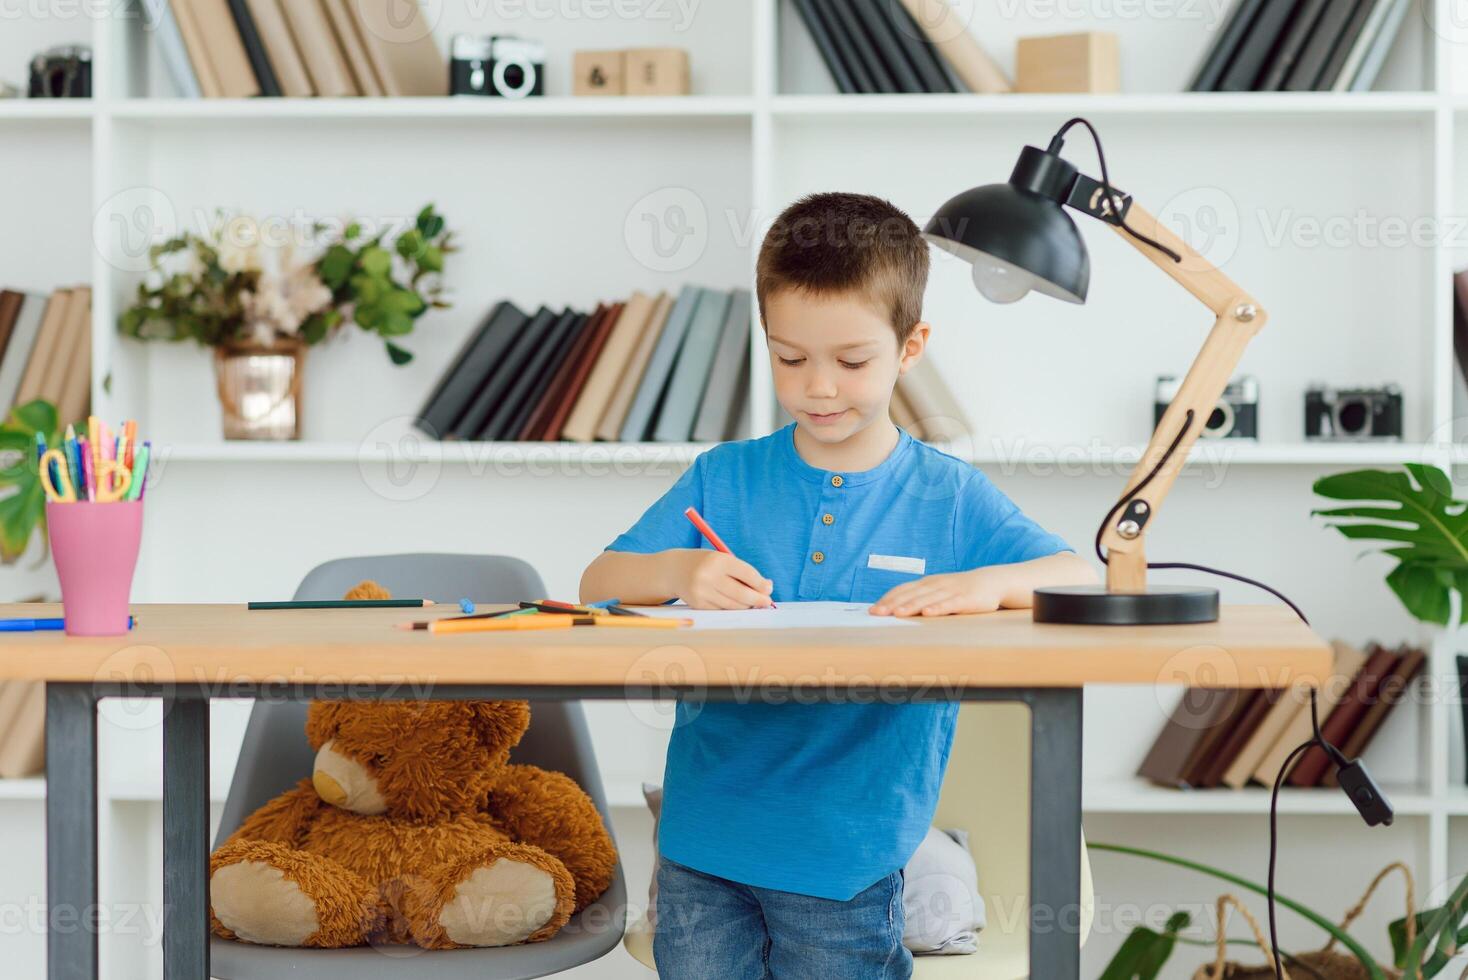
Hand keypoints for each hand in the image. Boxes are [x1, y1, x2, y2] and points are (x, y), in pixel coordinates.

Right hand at [668, 549, 774, 609]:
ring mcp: (702, 592)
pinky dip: (731, 608)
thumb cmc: (706, 564)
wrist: (674, 570)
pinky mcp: (697, 604)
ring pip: (733, 605)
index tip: (769, 588)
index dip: (760, 584)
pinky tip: (734, 603)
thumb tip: (767, 588)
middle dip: (758, 599)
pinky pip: (722, 610)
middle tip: (766, 601)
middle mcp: (709, 576)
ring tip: (752, 602)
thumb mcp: (722, 560)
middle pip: (742, 594)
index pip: (747, 574)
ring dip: (746, 606)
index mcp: (718, 560)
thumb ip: (743, 572)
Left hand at [870, 569, 1001, 617]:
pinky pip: (949, 604)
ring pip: (927, 599)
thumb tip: (895, 610)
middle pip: (910, 594)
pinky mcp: (965, 599)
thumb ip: (920, 597)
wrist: (991, 581)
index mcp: (927, 583)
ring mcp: (950, 591)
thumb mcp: (938, 590)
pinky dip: (938, 608)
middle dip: (892, 604)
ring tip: (897, 614)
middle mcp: (935, 585)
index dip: (887, 599)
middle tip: (876, 613)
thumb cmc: (959, 589)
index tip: (872, 610)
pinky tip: (928, 613)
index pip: (902, 590)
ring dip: (911, 606)